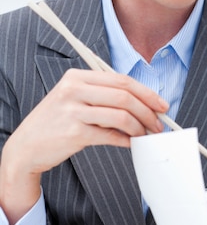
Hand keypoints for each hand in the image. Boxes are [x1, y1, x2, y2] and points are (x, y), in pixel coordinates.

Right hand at [0, 68, 168, 224]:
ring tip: (146, 135)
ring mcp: (73, 110)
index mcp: (77, 76)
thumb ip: (102, 95)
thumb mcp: (73, 99)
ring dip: (140, 128)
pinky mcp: (74, 133)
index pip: (122, 80)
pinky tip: (131, 143)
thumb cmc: (55, 123)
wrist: (25, 147)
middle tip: (158, 124)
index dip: (146, 93)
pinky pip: (111, 135)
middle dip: (148, 111)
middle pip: (125, 96)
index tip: (161, 105)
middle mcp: (74, 89)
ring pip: (122, 116)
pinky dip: (126, 140)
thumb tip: (140, 103)